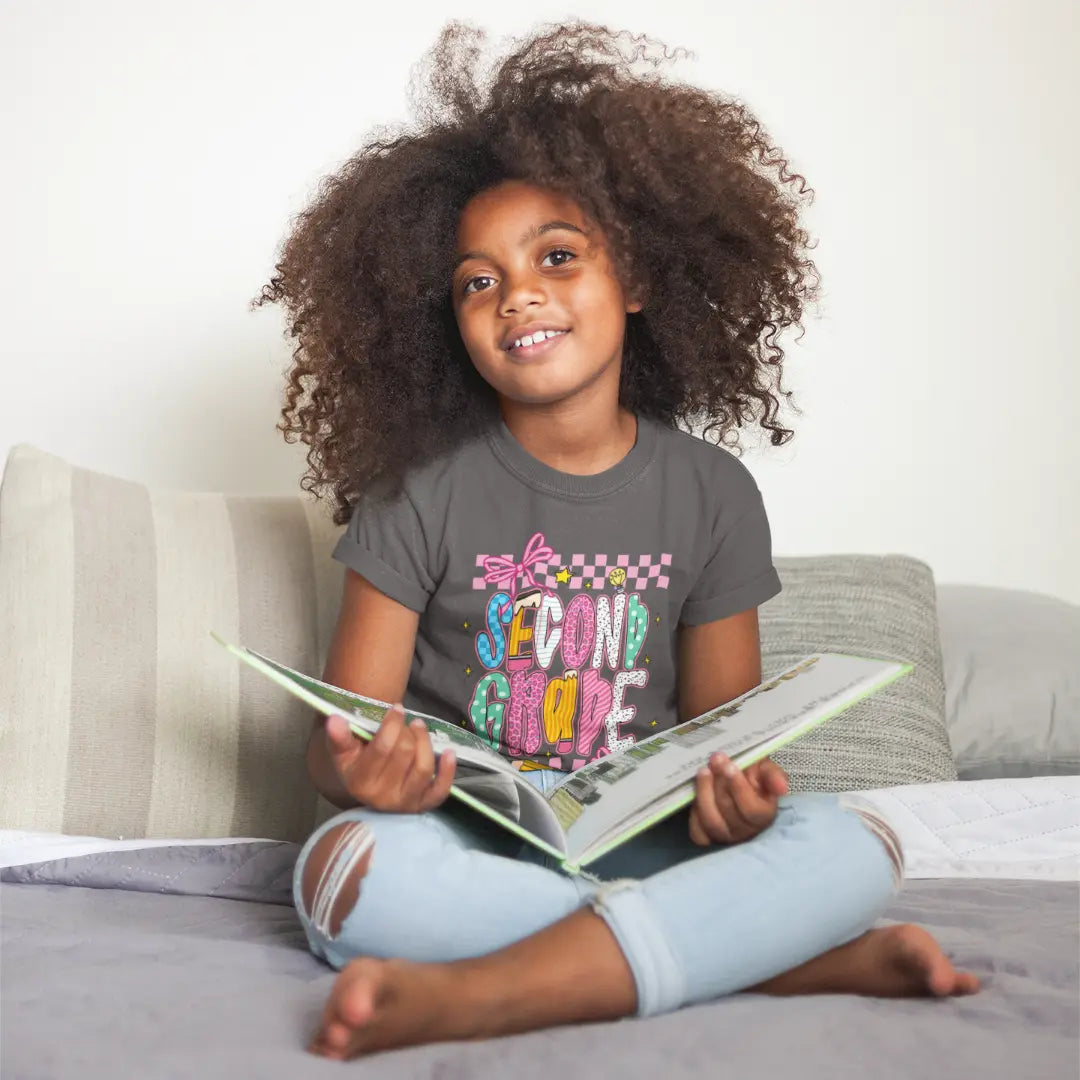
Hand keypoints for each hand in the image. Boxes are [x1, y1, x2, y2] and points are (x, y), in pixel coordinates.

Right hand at [323, 705, 455, 812]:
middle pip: (405, 753)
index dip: (392, 724)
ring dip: (425, 742)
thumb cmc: (358, 766)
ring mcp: (404, 803)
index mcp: (360, 782)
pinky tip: (449, 753)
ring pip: (423, 768)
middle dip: (408, 731)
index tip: (397, 709)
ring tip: (420, 727)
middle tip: (407, 722)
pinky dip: (448, 771)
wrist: (370, 792)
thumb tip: (335, 719)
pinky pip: (440, 791)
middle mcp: (382, 797)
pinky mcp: (423, 806)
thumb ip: (340, 737)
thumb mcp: (344, 753)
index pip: (382, 748)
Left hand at [688, 754, 788, 846]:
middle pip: (729, 812)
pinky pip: (698, 832)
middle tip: (714, 760)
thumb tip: (782, 788)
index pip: (751, 809)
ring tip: (703, 772)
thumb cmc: (753, 776)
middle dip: (719, 784)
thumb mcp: (766, 770)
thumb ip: (774, 776)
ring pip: (712, 822)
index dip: (739, 788)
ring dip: (705, 794)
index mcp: (764, 815)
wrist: (735, 780)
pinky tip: (696, 792)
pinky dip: (695, 812)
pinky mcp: (707, 837)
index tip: (729, 765)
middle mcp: (746, 831)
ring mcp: (726, 836)